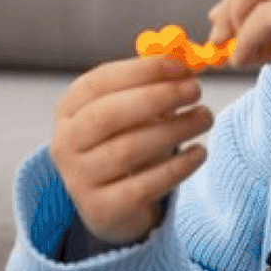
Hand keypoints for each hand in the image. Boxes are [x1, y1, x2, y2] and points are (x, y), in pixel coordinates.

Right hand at [48, 56, 211, 245]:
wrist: (111, 206)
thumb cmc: (124, 145)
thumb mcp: (128, 114)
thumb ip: (149, 87)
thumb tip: (185, 61)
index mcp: (68, 111)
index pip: (99, 83)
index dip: (141, 71)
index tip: (181, 66)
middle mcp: (65, 143)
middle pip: (109, 115)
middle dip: (156, 97)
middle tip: (195, 90)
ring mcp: (79, 179)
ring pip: (129, 149)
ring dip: (174, 130)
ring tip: (205, 117)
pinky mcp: (102, 209)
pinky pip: (145, 185)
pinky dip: (177, 167)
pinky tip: (200, 152)